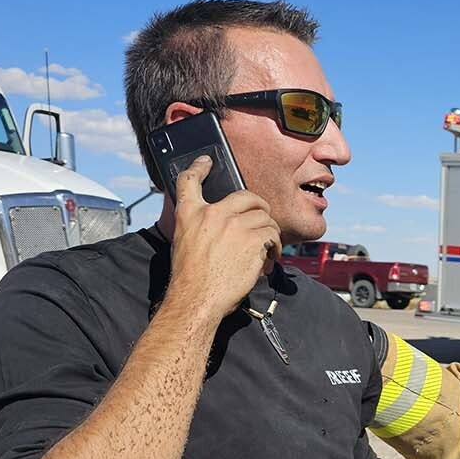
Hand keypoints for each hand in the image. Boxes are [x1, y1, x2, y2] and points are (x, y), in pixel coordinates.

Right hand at [164, 156, 280, 321]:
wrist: (197, 298)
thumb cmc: (191, 278)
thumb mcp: (185, 242)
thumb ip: (200, 226)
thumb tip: (220, 225)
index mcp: (190, 213)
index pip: (189, 180)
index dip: (199, 167)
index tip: (206, 161)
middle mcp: (212, 213)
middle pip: (246, 195)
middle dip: (260, 206)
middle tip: (264, 219)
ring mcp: (234, 225)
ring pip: (264, 217)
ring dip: (270, 232)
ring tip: (268, 248)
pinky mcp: (253, 239)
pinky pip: (272, 234)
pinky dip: (275, 246)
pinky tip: (270, 257)